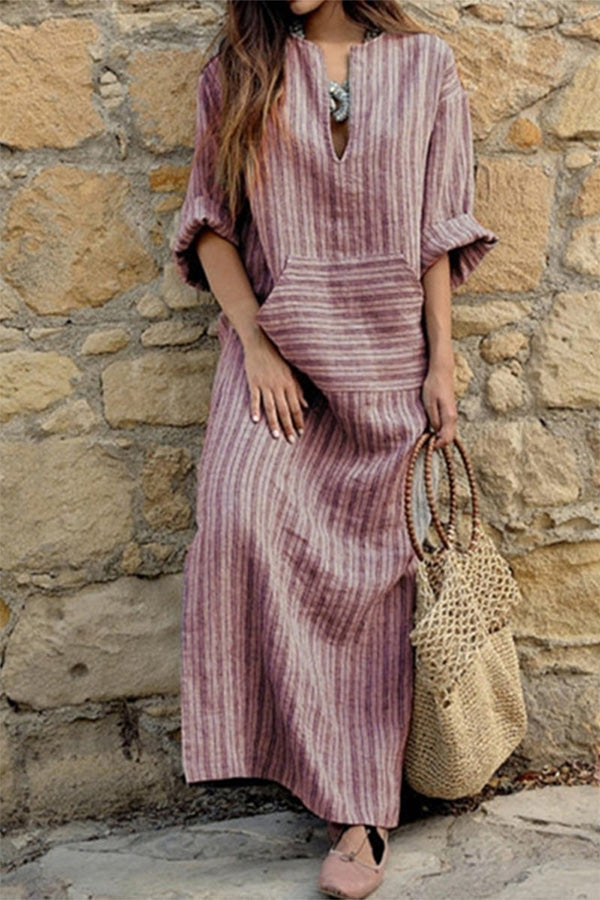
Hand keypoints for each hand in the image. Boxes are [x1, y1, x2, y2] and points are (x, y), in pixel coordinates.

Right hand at [243, 328, 308, 442]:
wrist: (261, 341)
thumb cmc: (278, 356)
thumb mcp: (292, 371)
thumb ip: (298, 389)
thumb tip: (306, 405)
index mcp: (289, 384)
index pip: (296, 407)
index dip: (299, 421)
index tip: (301, 433)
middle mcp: (279, 386)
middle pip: (285, 410)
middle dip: (288, 427)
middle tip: (291, 440)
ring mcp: (265, 384)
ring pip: (271, 407)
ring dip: (273, 423)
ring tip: (275, 436)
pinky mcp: (253, 381)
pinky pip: (254, 398)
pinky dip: (255, 409)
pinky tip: (256, 420)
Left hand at [422, 364, 456, 448]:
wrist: (442, 372)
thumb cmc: (433, 386)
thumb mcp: (429, 404)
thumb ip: (434, 420)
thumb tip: (436, 433)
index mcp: (449, 417)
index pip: (446, 439)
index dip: (436, 446)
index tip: (425, 446)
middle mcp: (454, 418)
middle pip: (449, 438)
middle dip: (438, 443)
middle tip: (424, 443)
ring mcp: (453, 415)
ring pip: (448, 433)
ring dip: (439, 437)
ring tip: (426, 436)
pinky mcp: (450, 412)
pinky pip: (447, 427)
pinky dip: (440, 431)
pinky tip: (430, 429)